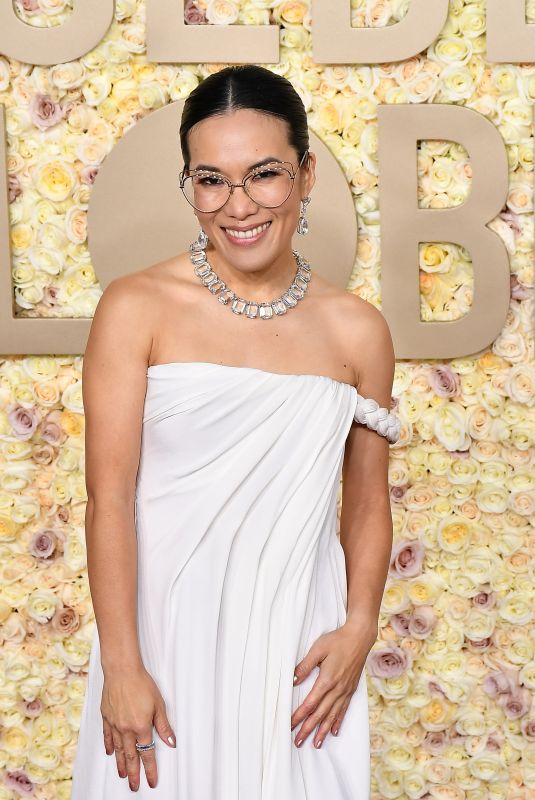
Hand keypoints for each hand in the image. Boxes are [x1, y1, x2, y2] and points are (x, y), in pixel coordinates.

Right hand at [101, 664, 175, 790]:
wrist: (122, 671)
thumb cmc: (141, 683)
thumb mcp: (159, 704)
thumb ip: (164, 726)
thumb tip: (171, 742)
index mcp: (141, 726)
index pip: (147, 753)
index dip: (150, 769)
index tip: (152, 780)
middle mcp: (126, 729)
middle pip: (131, 757)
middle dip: (134, 773)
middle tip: (134, 786)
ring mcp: (114, 724)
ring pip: (117, 750)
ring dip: (121, 764)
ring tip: (123, 775)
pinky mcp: (106, 717)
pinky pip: (107, 736)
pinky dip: (109, 746)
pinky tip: (110, 753)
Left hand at [291, 620, 375, 748]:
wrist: (359, 637)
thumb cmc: (337, 640)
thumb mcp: (318, 649)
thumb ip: (305, 666)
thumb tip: (293, 681)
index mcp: (327, 680)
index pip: (310, 704)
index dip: (299, 716)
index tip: (290, 725)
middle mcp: (337, 689)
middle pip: (320, 714)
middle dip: (308, 729)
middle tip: (298, 742)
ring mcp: (345, 691)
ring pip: (332, 716)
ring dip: (323, 731)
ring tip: (316, 744)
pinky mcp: (351, 690)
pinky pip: (344, 710)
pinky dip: (338, 722)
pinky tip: (334, 731)